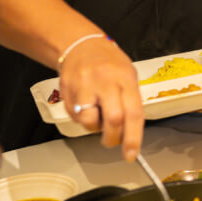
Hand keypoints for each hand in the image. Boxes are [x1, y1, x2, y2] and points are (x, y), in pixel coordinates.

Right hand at [58, 37, 143, 160]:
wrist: (81, 45)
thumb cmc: (109, 62)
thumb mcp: (128, 74)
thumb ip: (131, 100)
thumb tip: (132, 130)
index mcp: (125, 78)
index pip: (134, 112)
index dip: (133, 137)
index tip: (131, 154)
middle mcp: (105, 82)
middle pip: (113, 119)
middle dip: (113, 138)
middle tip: (113, 141)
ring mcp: (85, 87)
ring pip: (90, 122)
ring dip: (95, 128)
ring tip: (97, 116)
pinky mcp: (67, 93)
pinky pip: (75, 117)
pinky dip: (82, 119)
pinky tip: (86, 106)